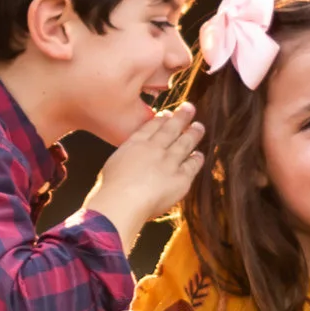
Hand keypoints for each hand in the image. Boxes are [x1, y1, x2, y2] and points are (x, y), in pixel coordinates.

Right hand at [84, 102, 203, 246]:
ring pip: (185, 143)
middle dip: (181, 117)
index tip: (167, 114)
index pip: (151, 126)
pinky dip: (197, 158)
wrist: (122, 202)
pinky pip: (192, 165)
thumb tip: (132, 162)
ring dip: (194, 133)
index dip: (161, 119)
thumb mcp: (113, 164)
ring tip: (199, 127)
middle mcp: (154, 148)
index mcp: (135, 144)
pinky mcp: (181, 178)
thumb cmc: (110, 189)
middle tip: (190, 108)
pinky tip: (199, 155)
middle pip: (171, 128)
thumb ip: (126, 158)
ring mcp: (169, 162)